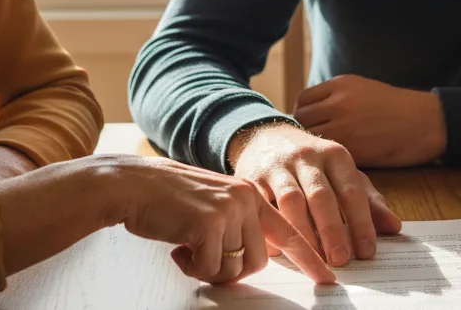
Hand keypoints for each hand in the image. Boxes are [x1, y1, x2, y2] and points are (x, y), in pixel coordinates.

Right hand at [109, 156, 335, 283]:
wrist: (133, 184)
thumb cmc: (169, 199)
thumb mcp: (214, 203)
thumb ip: (238, 223)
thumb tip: (253, 259)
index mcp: (250, 194)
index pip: (288, 231)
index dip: (309, 257)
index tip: (327, 276)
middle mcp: (245, 199)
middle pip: (258, 260)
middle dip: (231, 270)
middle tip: (204, 259)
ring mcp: (229, 209)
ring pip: (234, 267)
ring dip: (208, 268)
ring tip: (188, 249)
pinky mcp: (209, 223)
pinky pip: (210, 268)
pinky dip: (192, 267)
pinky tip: (178, 249)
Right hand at [228, 123, 401, 266]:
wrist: (266, 137)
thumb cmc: (313, 164)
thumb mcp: (343, 173)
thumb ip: (368, 200)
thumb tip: (394, 227)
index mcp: (335, 156)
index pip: (351, 191)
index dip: (360, 222)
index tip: (366, 251)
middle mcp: (307, 158)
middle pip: (321, 196)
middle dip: (331, 230)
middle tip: (340, 259)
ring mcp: (278, 167)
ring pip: (290, 201)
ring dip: (302, 234)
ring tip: (313, 261)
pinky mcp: (252, 179)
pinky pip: (261, 206)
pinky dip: (269, 229)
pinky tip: (278, 251)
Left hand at [293, 75, 445, 166]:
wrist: (426, 122)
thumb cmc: (398, 108)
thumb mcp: (363, 89)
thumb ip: (336, 98)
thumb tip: (311, 114)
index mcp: (340, 84)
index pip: (303, 100)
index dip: (305, 114)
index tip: (312, 125)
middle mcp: (338, 102)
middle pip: (302, 119)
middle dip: (305, 132)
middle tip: (315, 144)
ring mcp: (344, 126)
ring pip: (311, 140)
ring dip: (315, 149)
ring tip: (325, 155)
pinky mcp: (353, 149)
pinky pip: (328, 156)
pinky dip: (329, 161)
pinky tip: (338, 163)